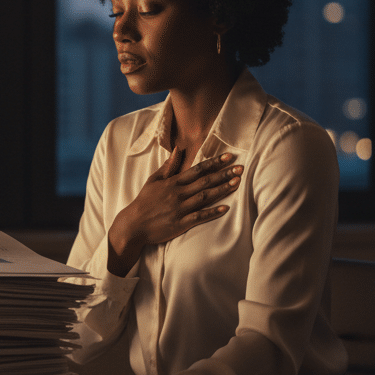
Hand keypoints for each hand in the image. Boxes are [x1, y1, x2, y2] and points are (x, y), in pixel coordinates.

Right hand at [107, 148, 241, 273]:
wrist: (134, 224)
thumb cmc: (144, 201)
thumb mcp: (153, 180)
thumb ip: (168, 166)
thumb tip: (177, 149)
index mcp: (172, 182)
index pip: (197, 169)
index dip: (214, 162)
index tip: (229, 156)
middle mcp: (178, 194)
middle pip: (205, 181)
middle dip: (224, 174)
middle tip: (241, 168)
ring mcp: (180, 209)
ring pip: (204, 197)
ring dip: (222, 189)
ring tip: (237, 183)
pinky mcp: (180, 223)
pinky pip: (199, 216)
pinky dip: (212, 212)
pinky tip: (225, 208)